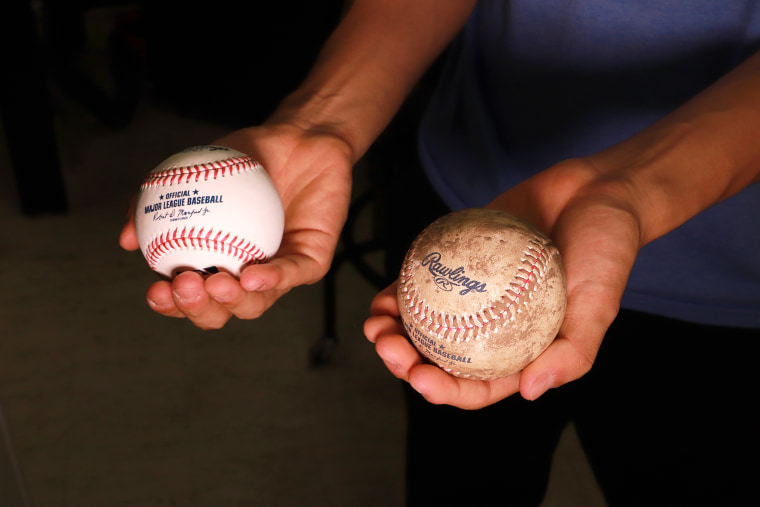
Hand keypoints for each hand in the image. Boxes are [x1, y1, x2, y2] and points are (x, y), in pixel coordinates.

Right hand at [120, 123, 352, 328]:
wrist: (299, 137)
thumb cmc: (246, 159)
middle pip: (220, 312)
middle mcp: (247, 276)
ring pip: (256, 303)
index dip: (171, 305)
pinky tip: (252, 275)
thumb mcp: (194, 171)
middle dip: (198, 309)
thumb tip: (125, 240)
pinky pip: (292, 275)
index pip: (190, 298)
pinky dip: (271, 279)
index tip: (154, 290)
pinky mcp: (311, 263)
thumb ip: (158, 200)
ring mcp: (280, 273)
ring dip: (233, 300)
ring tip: (216, 283)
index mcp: (217, 264)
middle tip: (185, 286)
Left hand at [364, 158, 640, 408]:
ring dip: (395, 330)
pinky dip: (402, 289)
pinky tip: (386, 292)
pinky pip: (425, 280)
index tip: (420, 379)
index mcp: (521, 353)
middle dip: (406, 363)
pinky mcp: (459, 262)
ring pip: (424, 323)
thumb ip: (572, 352)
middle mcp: (491, 330)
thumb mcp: (599, 305)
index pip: (477, 386)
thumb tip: (529, 391)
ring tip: (375, 323)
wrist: (596, 191)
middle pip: (440, 359)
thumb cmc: (606, 250)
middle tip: (387, 346)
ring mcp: (471, 297)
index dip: (444, 391)